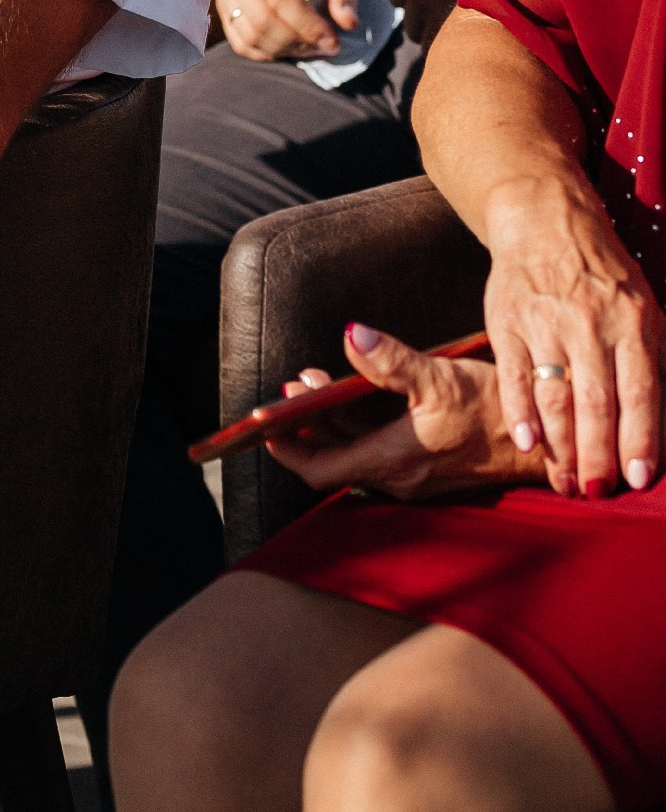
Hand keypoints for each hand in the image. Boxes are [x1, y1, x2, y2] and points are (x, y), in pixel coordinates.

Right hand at [214, 0, 360, 60]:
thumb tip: (348, 24)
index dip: (308, 26)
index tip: (335, 40)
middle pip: (261, 19)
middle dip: (298, 42)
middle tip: (328, 45)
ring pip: (248, 33)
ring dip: (284, 49)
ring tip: (311, 45)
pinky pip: (238, 38)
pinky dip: (265, 51)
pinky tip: (291, 44)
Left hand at [266, 328, 540, 499]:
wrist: (547, 440)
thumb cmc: (495, 409)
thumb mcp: (440, 377)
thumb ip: (389, 361)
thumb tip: (348, 336)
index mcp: (393, 460)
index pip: (321, 469)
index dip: (288, 450)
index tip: (264, 427)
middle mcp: (398, 475)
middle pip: (334, 458)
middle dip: (307, 426)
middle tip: (290, 390)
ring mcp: (413, 472)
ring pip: (356, 449)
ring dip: (332, 420)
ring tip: (315, 382)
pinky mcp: (427, 463)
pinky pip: (378, 446)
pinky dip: (358, 423)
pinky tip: (356, 392)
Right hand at [482, 174, 663, 495]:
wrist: (545, 221)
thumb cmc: (603, 275)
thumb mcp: (644, 307)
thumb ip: (656, 361)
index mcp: (632, 322)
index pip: (640, 392)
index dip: (639, 440)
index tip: (638, 479)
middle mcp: (589, 322)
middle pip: (595, 402)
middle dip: (598, 455)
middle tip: (599, 491)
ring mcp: (545, 322)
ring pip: (554, 395)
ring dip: (562, 446)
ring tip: (567, 481)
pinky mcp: (507, 321)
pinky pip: (512, 375)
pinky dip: (520, 412)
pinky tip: (529, 443)